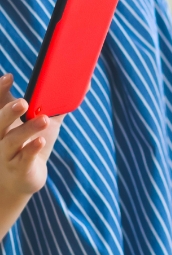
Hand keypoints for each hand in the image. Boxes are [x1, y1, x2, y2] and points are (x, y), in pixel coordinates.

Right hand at [0, 73, 61, 202]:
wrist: (22, 178)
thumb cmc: (31, 144)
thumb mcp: (43, 123)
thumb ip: (56, 105)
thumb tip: (81, 84)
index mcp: (2, 122)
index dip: (0, 90)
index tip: (10, 76)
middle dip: (9, 111)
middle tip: (23, 101)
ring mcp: (6, 155)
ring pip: (12, 141)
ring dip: (27, 130)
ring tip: (43, 120)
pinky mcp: (19, 169)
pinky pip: (24, 159)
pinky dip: (31, 150)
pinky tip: (41, 141)